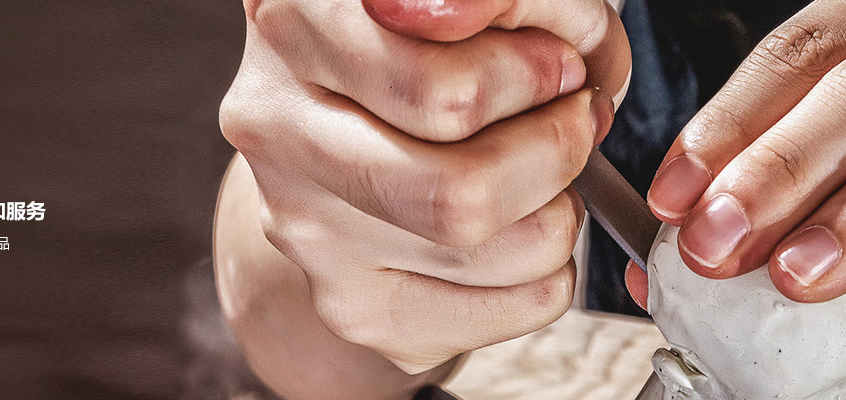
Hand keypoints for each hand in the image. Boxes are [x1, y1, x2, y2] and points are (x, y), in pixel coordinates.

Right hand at [218, 0, 628, 371]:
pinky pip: (502, 311)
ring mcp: (300, 222)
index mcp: (295, 19)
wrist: (352, 122)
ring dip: (558, 211)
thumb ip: (526, 6)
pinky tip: (524, 225)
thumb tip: (554, 69)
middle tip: (571, 118)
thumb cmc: (436, 39)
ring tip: (540, 169)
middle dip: (556, 153)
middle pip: (460, 194)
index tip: (560, 66)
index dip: (536, 81)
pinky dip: (549, 275)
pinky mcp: (346, 300)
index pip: (443, 93)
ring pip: (484, 255)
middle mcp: (273, 124)